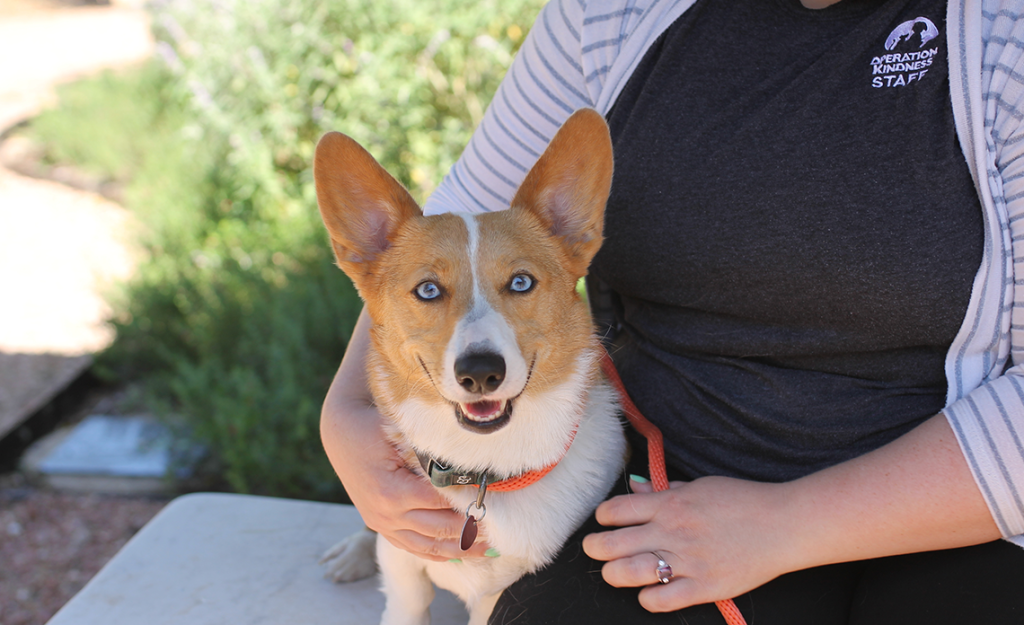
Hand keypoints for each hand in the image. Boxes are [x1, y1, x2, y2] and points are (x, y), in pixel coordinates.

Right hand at [321, 310, 490, 561]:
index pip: (443, 503)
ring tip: (490, 549)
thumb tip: (469, 464)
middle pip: (440, 529)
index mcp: (392, 492)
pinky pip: (413, 547)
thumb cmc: (374, 427)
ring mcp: (382, 524)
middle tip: (503, 530)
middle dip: (472, 531)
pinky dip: (438, 552)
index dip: (471, 503)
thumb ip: (431, 453)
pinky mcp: (381, 527)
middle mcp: (386, 515)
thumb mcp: (401, 434)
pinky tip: (461, 553)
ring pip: (428, 546)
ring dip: (460, 549)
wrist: (340, 433)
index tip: (496, 501)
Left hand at [582, 476, 792, 611]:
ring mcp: (687, 561)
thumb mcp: (701, 485)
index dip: (603, 517)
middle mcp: (672, 531)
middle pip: (612, 543)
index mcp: (671, 503)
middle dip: (595, 547)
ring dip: (613, 573)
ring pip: (629, 572)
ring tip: (614, 571)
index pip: (616, 510)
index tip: (604, 521)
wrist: (784, 524)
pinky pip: (661, 600)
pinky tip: (648, 592)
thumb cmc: (743, 501)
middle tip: (595, 549)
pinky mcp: (703, 587)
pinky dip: (647, 598)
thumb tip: (637, 488)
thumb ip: (665, 489)